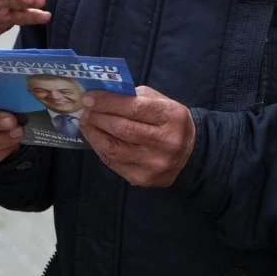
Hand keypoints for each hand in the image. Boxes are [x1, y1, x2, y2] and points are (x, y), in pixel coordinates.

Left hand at [79, 86, 195, 187]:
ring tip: (87, 122)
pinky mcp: (144, 179)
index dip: (107, 102)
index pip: (133, 107)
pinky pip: (113, 163)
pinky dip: (100, 148)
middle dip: (98, 117)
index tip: (90, 97)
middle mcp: (166, 142)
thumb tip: (100, 96)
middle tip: (86, 109)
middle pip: (121, 129)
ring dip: (93, 133)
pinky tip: (95, 138)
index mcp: (171, 116)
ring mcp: (155, 164)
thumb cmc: (168, 120)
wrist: (190, 152)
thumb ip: (132, 96)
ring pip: (113, 149)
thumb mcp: (159, 100)